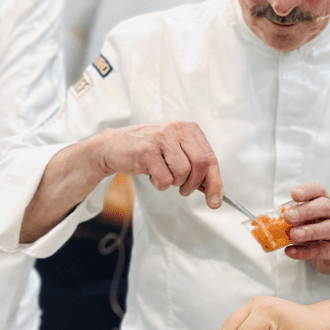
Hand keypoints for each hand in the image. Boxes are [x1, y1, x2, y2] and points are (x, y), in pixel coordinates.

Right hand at [92, 121, 222, 206]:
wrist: (114, 145)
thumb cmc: (149, 150)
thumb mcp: (176, 152)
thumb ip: (195, 167)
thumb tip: (214, 191)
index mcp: (189, 128)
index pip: (210, 158)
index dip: (215, 183)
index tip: (215, 201)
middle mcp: (177, 129)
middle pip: (201, 164)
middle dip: (194, 184)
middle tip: (184, 190)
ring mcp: (161, 138)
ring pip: (183, 173)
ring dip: (174, 183)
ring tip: (164, 176)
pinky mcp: (146, 151)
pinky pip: (164, 179)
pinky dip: (160, 184)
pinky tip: (152, 174)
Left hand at [281, 183, 329, 274]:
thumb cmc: (320, 232)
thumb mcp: (308, 221)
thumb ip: (294, 219)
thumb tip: (271, 221)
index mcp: (326, 202)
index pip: (319, 190)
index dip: (307, 191)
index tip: (294, 195)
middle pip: (325, 207)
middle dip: (306, 210)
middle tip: (288, 216)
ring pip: (329, 228)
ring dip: (309, 231)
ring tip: (293, 235)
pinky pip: (324, 251)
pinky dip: (305, 252)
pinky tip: (291, 251)